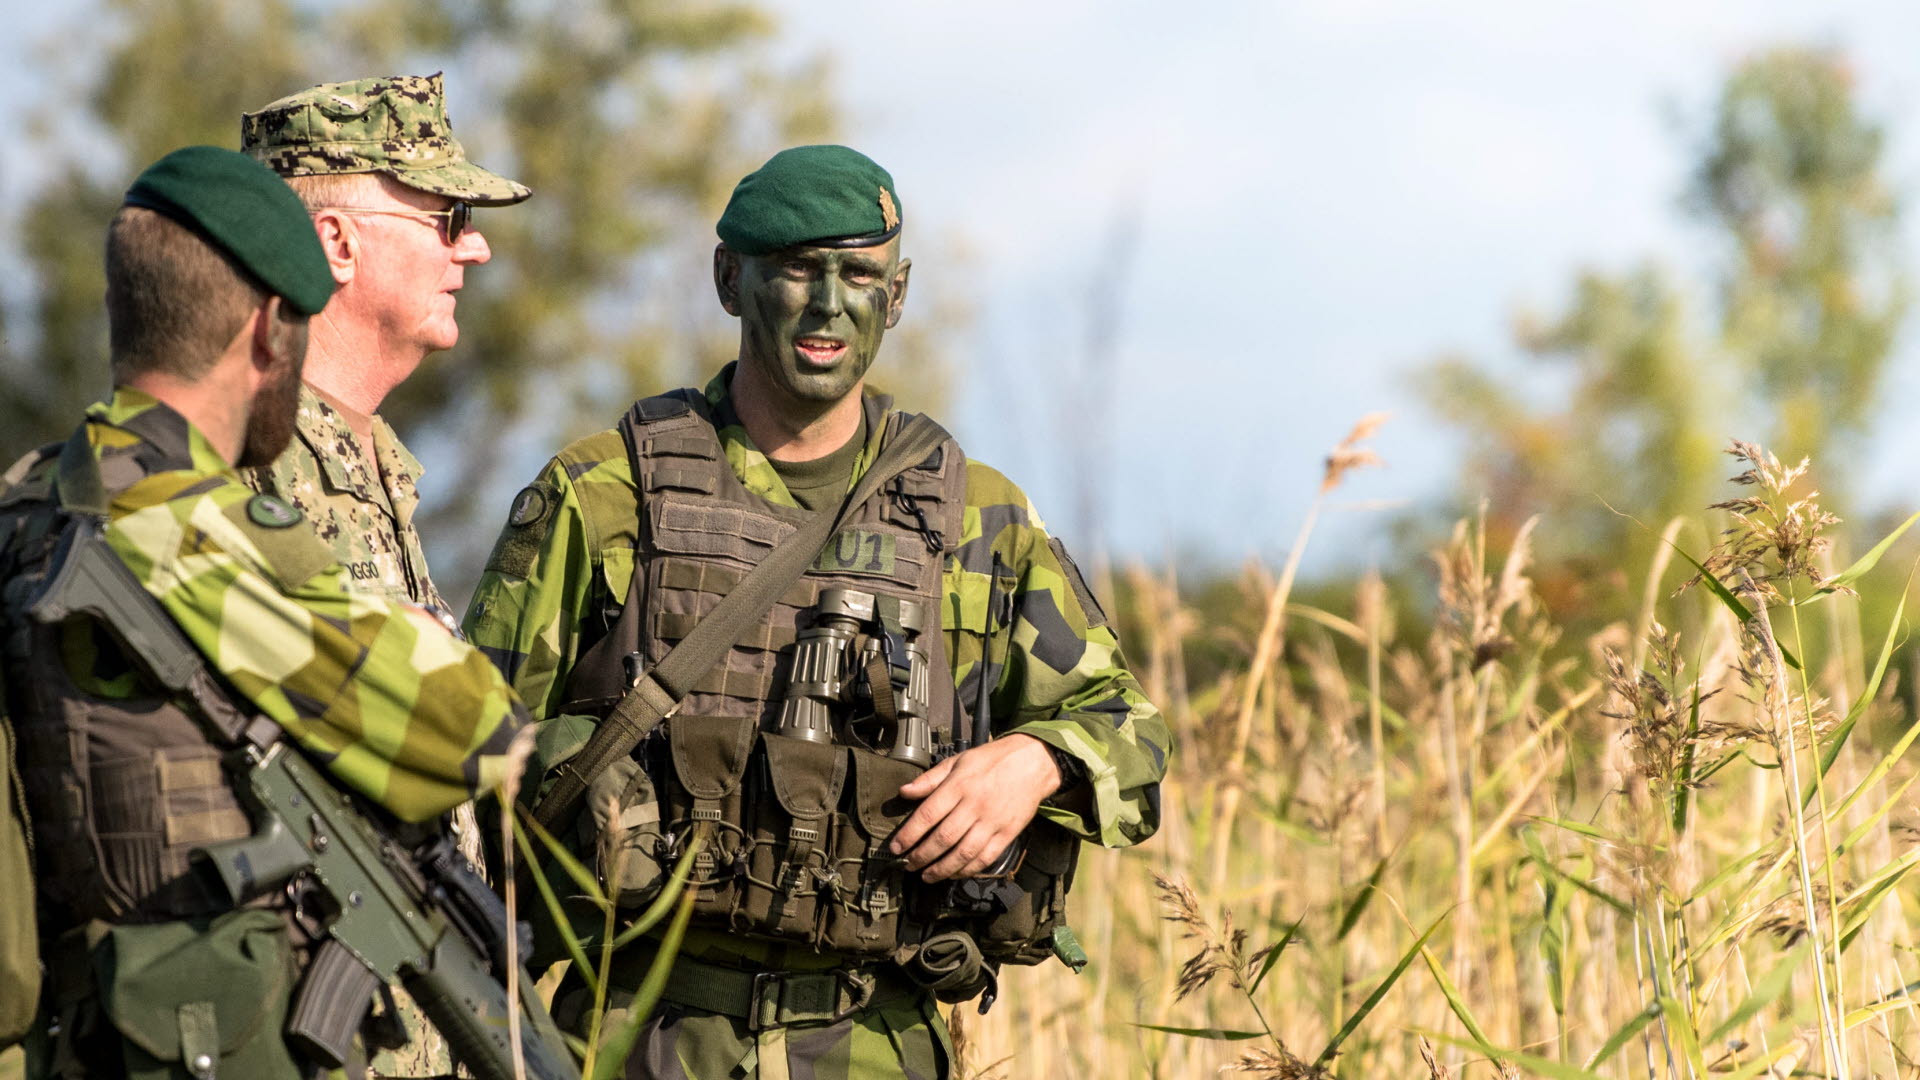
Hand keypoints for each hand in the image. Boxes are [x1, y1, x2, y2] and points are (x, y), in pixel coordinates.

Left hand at [888, 733, 1061, 882]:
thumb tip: (904, 792)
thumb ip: (930, 779)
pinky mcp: (1008, 833)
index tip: (896, 848)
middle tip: (908, 865)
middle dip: (921, 856)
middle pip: (943, 838)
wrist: (1034, 762)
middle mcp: (975, 805)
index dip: (909, 834)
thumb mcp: (958, 761)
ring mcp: (993, 821)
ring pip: (963, 853)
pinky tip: (954, 874)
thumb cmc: (992, 760)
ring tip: (926, 876)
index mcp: (960, 785)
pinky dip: (967, 870)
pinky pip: (985, 858)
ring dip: (942, 869)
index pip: (928, 814)